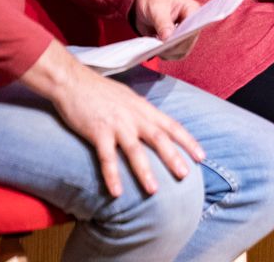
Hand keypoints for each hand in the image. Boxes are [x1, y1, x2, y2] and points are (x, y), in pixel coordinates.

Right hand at [24, 42, 204, 197]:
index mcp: (142, 108)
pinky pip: (106, 157)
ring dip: (144, 171)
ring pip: (134, 150)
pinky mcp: (97, 131)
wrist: (72, 80)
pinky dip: (112, 175)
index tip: (201, 157)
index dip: (187, 141)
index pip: (171, 125)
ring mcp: (116, 123)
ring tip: (154, 190)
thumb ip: (141, 112)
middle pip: (158, 138)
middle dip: (173, 157)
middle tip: (186, 175)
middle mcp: (133, 116)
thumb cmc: (99, 90)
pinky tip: (116, 192)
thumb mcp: (127, 97)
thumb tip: (155, 126)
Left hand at [132, 0, 200, 59]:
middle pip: (189, 42)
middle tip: (160, 46)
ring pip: (182, 51)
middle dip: (174, 47)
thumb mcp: (156, 8)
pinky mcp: (177, 44)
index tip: (172, 40)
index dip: (186, 35)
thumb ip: (162, 22)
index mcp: (192, 10)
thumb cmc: (153, 1)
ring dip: (168, 52)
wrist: (145, 6)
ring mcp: (185, 36)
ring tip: (155, 46)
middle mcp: (192, 24)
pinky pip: (174, 55)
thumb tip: (167, 38)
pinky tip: (155, 48)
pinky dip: (164, 54)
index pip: (194, 25)